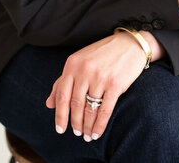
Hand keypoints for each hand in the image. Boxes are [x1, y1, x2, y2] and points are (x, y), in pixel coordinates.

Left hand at [46, 31, 164, 140]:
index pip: (62, 95)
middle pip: (75, 104)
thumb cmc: (103, 54)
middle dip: (75, 123)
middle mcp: (85, 70)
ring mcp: (100, 77)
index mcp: (73, 64)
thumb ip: (63, 81)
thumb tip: (49, 104)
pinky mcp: (115, 84)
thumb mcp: (80, 62)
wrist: (130, 44)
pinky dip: (99, 125)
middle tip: (77, 133)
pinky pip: (104, 111)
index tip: (60, 130)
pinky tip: (96, 133)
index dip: (60, 115)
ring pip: (89, 110)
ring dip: (86, 126)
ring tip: (86, 135)